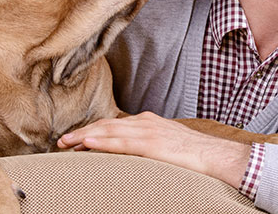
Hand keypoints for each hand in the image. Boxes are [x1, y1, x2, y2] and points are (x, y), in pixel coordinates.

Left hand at [57, 112, 250, 186]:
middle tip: (61, 142)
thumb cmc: (194, 155)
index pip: (113, 124)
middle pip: (106, 125)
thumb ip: (149, 146)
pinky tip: (87, 143)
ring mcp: (148, 132)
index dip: (92, 131)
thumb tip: (134, 156)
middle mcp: (145, 122)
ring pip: (109, 131)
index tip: (74, 140)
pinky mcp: (152, 144)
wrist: (216, 155)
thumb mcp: (167, 145)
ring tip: (66, 143)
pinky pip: (121, 142)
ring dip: (84, 136)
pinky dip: (102, 141)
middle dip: (82, 132)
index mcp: (148, 122)